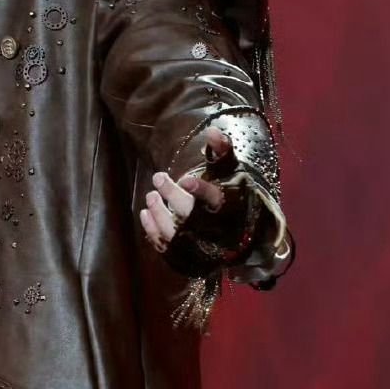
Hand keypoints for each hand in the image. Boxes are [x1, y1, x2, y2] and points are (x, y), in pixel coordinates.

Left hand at [139, 125, 234, 252]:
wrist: (244, 234)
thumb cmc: (233, 195)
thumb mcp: (232, 172)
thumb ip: (222, 152)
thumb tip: (213, 131)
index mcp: (232, 208)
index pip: (217, 200)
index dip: (201, 190)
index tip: (185, 179)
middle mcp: (219, 230)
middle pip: (193, 216)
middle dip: (173, 196)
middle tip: (158, 177)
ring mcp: (204, 246)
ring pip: (178, 234)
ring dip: (160, 214)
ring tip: (150, 196)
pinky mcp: (192, 257)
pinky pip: (169, 248)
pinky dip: (153, 231)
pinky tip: (145, 214)